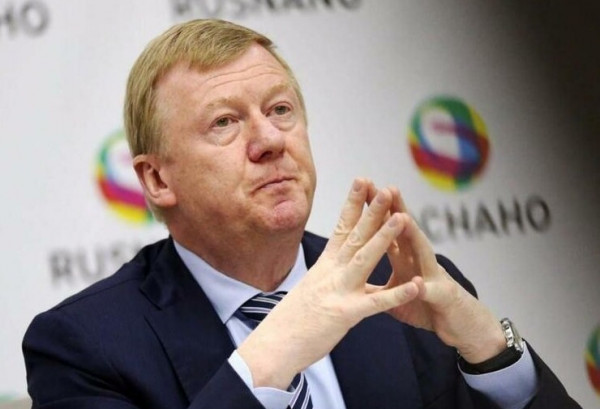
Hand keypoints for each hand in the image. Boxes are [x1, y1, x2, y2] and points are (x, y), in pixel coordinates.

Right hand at [237, 178, 418, 387]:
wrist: (272, 346)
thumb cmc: (291, 320)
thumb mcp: (311, 290)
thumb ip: (330, 277)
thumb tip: (338, 268)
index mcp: (325, 266)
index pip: (341, 228)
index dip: (352, 204)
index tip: (361, 181)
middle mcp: (331, 272)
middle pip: (354, 235)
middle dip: (372, 211)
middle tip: (385, 189)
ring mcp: (338, 291)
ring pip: (365, 258)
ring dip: (384, 237)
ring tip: (402, 218)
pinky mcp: (345, 314)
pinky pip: (376, 302)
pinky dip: (397, 294)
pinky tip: (415, 285)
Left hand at [377, 187, 505, 362]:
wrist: (461, 326)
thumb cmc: (427, 306)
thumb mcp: (398, 293)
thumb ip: (380, 282)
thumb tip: (358, 276)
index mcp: (405, 258)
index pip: (387, 229)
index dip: (375, 210)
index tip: (362, 188)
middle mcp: (419, 260)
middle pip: (405, 231)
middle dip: (394, 209)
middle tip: (384, 187)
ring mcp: (433, 276)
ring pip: (422, 252)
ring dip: (412, 235)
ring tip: (402, 218)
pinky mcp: (443, 298)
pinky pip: (432, 292)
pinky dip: (424, 288)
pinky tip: (418, 283)